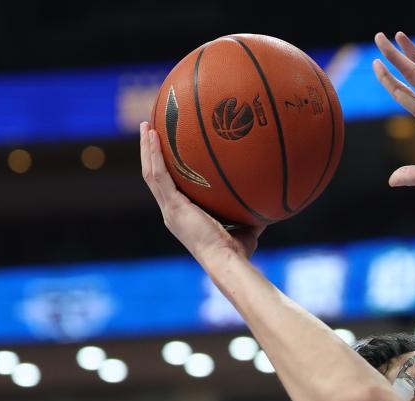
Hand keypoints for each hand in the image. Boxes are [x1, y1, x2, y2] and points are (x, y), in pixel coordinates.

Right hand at [139, 121, 263, 261]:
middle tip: (150, 131)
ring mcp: (169, 209)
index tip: (167, 153)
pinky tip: (154, 135)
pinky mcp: (173, 206)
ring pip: (151, 173)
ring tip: (146, 126)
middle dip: (151, 153)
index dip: (165, 170)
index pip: (169, 189)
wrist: (226, 261)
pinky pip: (159, 175)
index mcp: (182, 217)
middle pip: (154, 177)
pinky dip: (154, 154)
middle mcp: (171, 212)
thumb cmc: (237, 252)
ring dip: (147, 148)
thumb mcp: (246, 228)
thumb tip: (268, 202)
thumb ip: (250, 213)